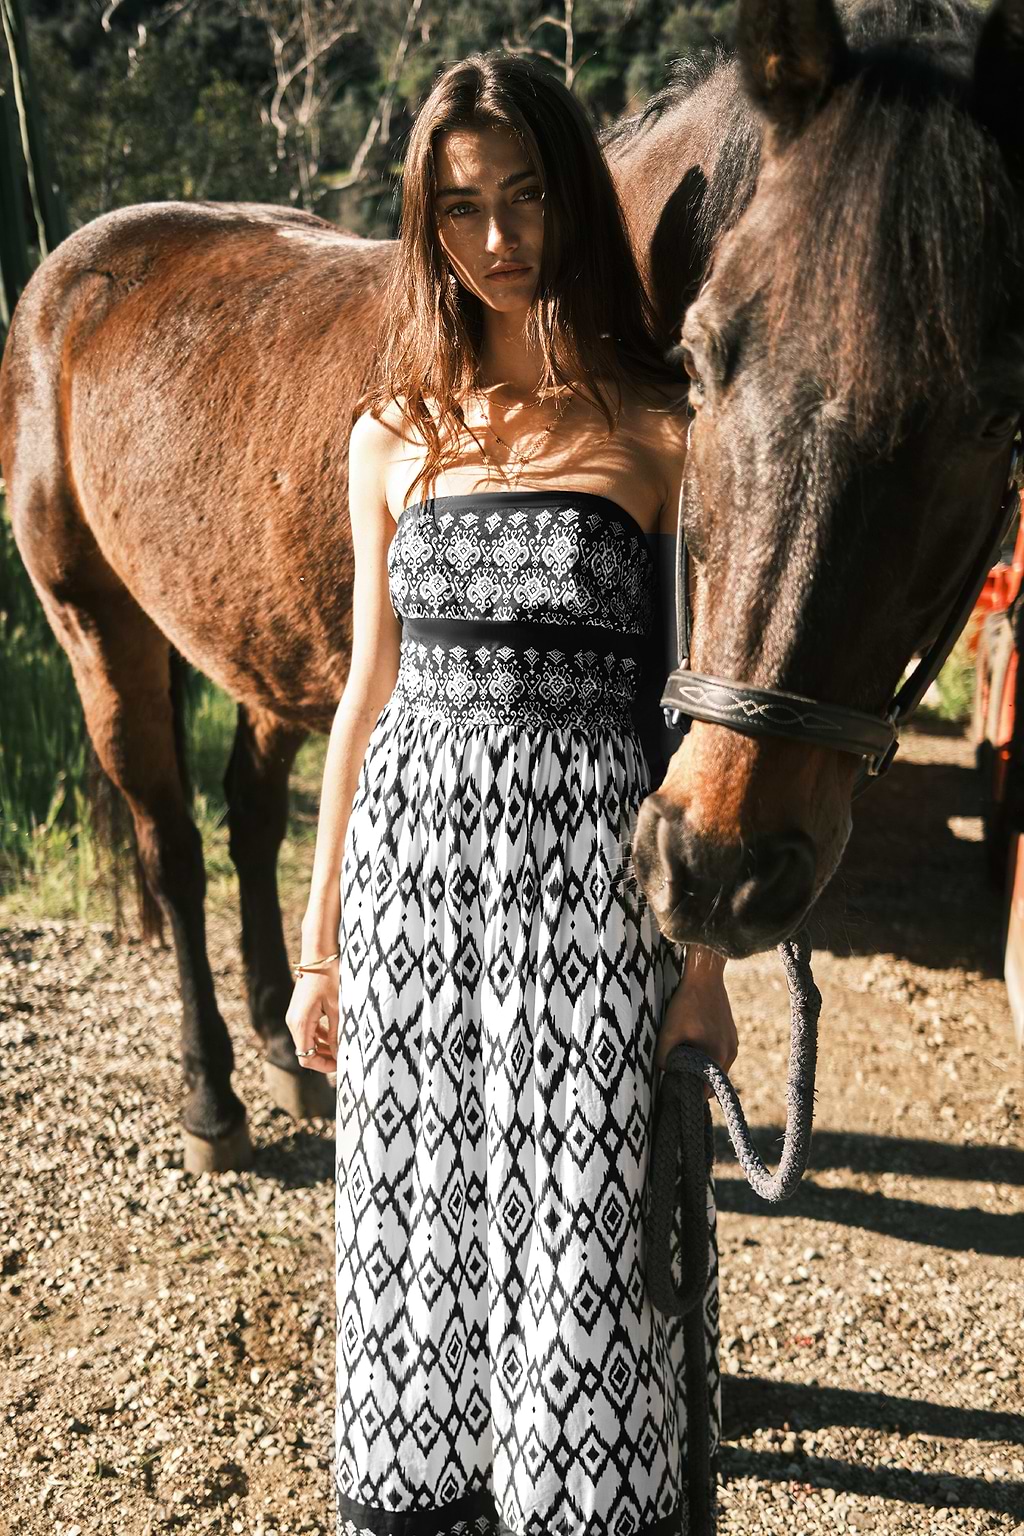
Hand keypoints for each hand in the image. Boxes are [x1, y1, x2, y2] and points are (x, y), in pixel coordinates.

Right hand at [285, 962, 339, 1073]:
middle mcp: (293, 1022)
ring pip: (308, 1040)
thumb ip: (337, 1034)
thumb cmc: (329, 977)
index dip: (323, 1065)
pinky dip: (321, 1035)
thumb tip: (340, 1056)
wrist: (318, 953)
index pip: (306, 1057)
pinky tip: (336, 1033)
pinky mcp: (300, 1009)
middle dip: (324, 1057)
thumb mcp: (337, 1008)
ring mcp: (295, 1015)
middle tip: (345, 1058)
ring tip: (344, 1047)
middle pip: (306, 1050)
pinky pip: (308, 1029)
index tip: (341, 1065)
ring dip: (323, 1046)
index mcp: (300, 1024)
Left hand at [655, 946, 736, 1099]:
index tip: (675, 1092)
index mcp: (717, 1056)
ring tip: (682, 1059)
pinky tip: (693, 1044)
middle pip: (711, 1083)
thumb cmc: (686, 1004)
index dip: (689, 1095)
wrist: (705, 976)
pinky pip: (719, 1055)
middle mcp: (730, 1054)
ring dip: (701, 1069)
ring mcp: (733, 1044)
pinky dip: (707, 1056)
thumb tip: (665, 1073)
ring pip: (715, 1069)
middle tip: (675, 1077)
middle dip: (694, 1083)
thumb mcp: (668, 1032)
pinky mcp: (731, 1035)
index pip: (705, 1093)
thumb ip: (664, 1059)